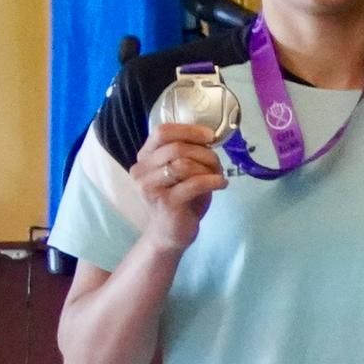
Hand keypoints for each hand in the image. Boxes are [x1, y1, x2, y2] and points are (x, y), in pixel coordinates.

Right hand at [131, 119, 226, 248]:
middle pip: (176, 147)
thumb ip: (187, 153)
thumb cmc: (179, 199)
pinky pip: (194, 183)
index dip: (188, 130)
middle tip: (217, 163)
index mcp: (144, 157)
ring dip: (208, 167)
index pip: (162, 132)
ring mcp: (151, 187)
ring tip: (218, 175)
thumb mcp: (181, 172)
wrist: (169, 233)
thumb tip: (208, 138)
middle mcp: (142, 170)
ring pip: (184, 164)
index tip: (210, 136)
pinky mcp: (166, 203)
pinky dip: (212, 180)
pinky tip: (221, 183)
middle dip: (204, 152)